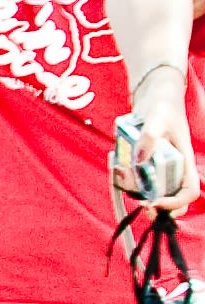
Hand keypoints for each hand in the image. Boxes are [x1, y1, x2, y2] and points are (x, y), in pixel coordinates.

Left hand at [113, 88, 198, 214]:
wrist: (153, 97)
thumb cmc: (163, 106)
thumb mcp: (157, 117)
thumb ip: (149, 136)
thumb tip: (139, 159)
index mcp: (184, 161)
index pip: (188, 191)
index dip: (176, 202)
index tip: (156, 202)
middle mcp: (171, 168)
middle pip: (168, 198)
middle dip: (154, 206)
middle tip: (140, 204)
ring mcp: (155, 167)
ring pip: (146, 190)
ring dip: (132, 188)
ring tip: (120, 170)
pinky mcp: (140, 163)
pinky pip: (130, 176)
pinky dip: (121, 174)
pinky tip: (115, 158)